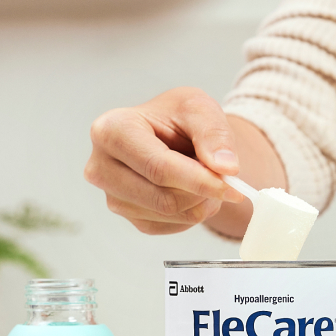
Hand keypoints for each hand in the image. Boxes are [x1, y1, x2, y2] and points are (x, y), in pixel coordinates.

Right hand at [84, 88, 243, 234]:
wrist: (172, 134)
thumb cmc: (179, 118)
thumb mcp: (200, 109)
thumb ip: (215, 134)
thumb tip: (226, 167)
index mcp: (111, 130)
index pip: (159, 168)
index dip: (200, 181)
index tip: (233, 187)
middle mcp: (102, 167)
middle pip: (162, 197)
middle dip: (202, 193)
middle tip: (224, 180)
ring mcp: (112, 196)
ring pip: (168, 214)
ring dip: (200, 204)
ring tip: (209, 180)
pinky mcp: (128, 215)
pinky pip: (169, 226)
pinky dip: (192, 213)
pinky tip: (195, 193)